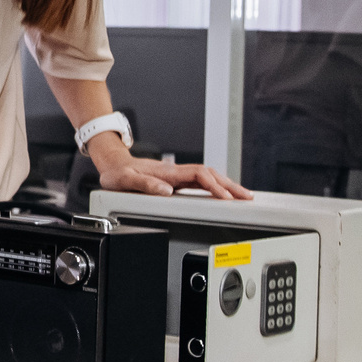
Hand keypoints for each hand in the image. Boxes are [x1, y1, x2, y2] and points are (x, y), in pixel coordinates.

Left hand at [89, 137, 250, 199]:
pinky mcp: (176, 179)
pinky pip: (201, 181)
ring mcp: (177, 174)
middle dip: (230, 185)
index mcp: (167, 172)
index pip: (198, 176)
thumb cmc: (117, 173)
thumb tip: (166, 191)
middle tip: (247, 197)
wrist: (113, 164)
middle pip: (209, 174)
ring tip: (243, 195)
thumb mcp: (125, 180)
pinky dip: (216, 186)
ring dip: (226, 185)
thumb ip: (144, 185)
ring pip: (208, 177)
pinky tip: (223, 192)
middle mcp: (175, 172)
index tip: (226, 197)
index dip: (214, 186)